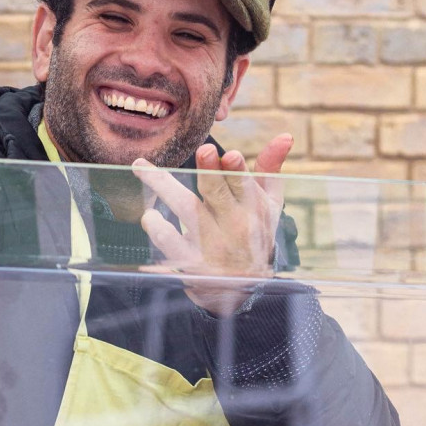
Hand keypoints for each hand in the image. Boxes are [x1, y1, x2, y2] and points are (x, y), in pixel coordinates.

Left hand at [134, 133, 293, 316]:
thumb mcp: (269, 206)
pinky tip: (149, 214)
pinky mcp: (189, 262)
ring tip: (141, 168)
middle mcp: (232, 227)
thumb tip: (285, 135)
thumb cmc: (255, 235)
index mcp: (252, 209)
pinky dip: (156, 227)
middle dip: (209, 172)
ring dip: (164, 187)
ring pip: (186, 210)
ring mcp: (209, 245)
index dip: (238, 171)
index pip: (245, 186)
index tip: (230, 155)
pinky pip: (168, 241)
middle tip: (202, 150)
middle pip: (216, 194)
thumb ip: (270, 169)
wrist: (245, 290)